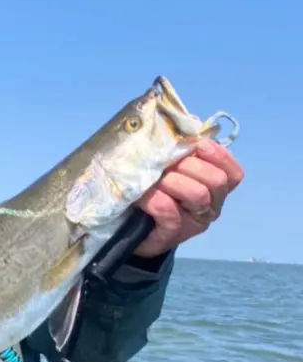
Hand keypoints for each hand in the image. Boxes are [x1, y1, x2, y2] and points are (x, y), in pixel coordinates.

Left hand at [134, 138, 244, 257]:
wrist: (128, 225)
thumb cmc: (153, 190)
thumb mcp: (169, 167)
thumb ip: (181, 151)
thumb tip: (184, 126)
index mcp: (215, 188)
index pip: (233, 173)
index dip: (219, 155)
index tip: (198, 145)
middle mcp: (211, 206)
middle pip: (217, 181)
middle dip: (191, 166)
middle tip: (167, 165)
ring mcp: (193, 223)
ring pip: (198, 195)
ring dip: (174, 181)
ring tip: (153, 180)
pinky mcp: (173, 235)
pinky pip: (170, 213)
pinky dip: (156, 200)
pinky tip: (143, 197)